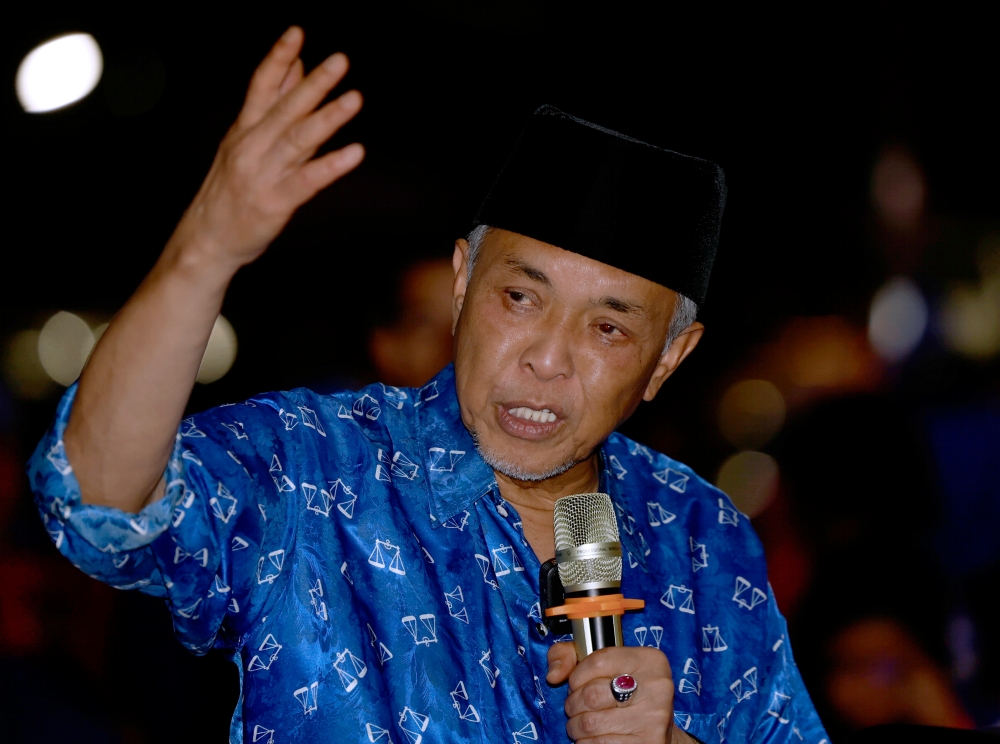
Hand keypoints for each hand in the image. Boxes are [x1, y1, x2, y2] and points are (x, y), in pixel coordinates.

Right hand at [170, 26, 363, 272]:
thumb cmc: (232, 188)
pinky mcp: (276, 201)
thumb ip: (273, 104)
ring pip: (298, 139)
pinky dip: (332, 166)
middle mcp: (252, 146)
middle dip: (314, 83)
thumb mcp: (246, 141)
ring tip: (354, 99)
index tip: (297, 33)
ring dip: (328, 117)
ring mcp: (264, 174)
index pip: (261, 85)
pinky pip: (308, 180)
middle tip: (340, 61)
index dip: (278, 58)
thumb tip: (296, 67)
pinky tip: (355, 153)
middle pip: (285, 108)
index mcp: (244, 129)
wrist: (207, 239)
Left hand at [547, 642, 692, 743]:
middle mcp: (656, 687)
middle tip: (575, 707)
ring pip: (591, 724)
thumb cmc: (624, 692)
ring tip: (581, 724)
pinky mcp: (648, 743)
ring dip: (576, 727)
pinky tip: (593, 737)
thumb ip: (570, 655)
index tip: (576, 684)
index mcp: (649, 660)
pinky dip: (586, 743)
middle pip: (592, 695)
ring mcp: (653, 718)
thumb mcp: (604, 663)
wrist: (658, 729)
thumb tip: (554, 675)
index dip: (577, 676)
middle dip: (573, 704)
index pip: (598, 661)